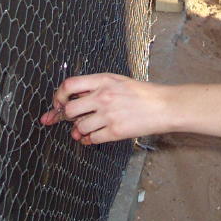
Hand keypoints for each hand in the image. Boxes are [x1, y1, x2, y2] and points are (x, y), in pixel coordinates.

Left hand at [40, 72, 165, 145]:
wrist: (163, 106)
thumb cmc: (142, 93)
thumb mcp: (117, 81)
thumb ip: (95, 88)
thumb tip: (72, 100)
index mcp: (103, 80)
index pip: (69, 85)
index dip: (59, 95)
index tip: (58, 103)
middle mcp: (103, 96)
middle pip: (70, 109)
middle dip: (65, 116)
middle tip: (69, 119)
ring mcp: (109, 115)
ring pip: (79, 127)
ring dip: (78, 130)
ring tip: (83, 129)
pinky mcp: (115, 131)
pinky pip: (92, 139)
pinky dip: (88, 140)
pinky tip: (90, 137)